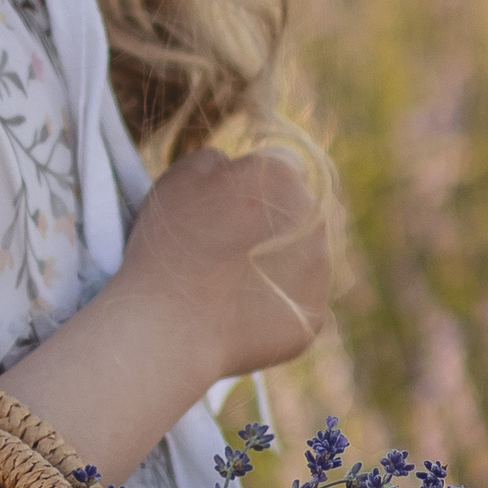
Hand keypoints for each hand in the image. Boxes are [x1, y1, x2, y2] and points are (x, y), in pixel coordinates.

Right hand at [118, 148, 330, 382]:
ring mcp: (319, 272)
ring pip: (300, 255)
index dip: (247, 187)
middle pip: (295, 211)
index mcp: (282, 177)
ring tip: (227, 284)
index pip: (279, 167)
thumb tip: (237, 166)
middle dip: (267, 223)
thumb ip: (218, 159)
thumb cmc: (168, 247)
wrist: (170, 329)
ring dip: (274, 261)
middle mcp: (313, 220)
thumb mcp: (179, 178)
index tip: (221, 209)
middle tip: (223, 249)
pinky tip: (236, 312)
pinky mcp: (312, 315)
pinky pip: (295, 299)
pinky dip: (272, 303)